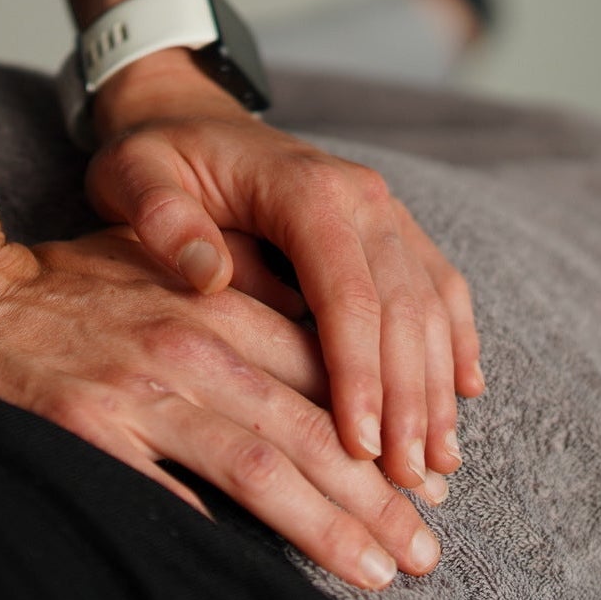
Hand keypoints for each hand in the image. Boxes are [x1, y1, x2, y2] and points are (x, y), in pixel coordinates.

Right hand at [0, 228, 443, 589]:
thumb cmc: (64, 283)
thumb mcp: (158, 258)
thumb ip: (237, 285)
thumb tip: (321, 337)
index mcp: (214, 302)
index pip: (325, 371)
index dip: (383, 430)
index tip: (425, 482)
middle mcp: (187, 342)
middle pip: (308, 427)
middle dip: (378, 495)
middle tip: (427, 549)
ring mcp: (135, 388)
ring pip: (258, 463)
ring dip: (328, 524)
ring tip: (381, 572)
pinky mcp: (83, 429)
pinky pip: (164, 494)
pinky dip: (216, 534)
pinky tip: (265, 579)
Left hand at [88, 52, 483, 494]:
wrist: (188, 116)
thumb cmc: (157, 156)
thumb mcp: (135, 175)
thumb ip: (164, 220)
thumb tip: (210, 276)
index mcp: (305, 189)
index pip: (348, 295)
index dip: (358, 376)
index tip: (357, 449)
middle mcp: (361, 197)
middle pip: (402, 309)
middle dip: (408, 401)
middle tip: (406, 483)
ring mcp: (384, 211)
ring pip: (431, 305)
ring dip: (438, 386)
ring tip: (438, 464)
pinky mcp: (391, 228)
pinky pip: (439, 286)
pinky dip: (455, 340)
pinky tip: (465, 393)